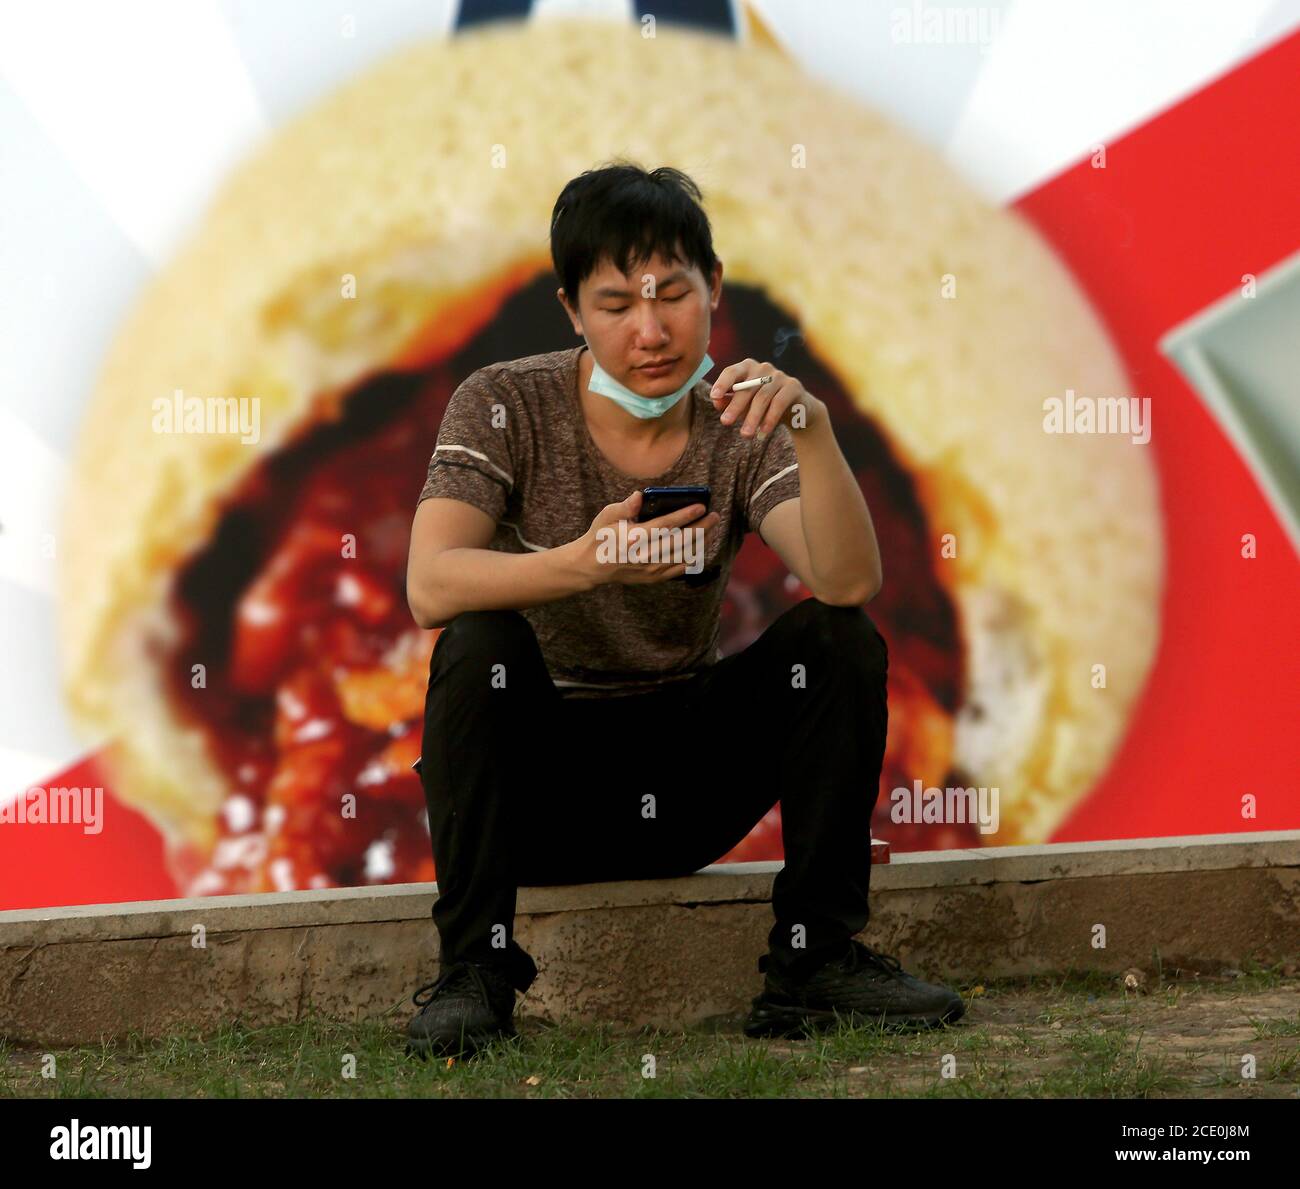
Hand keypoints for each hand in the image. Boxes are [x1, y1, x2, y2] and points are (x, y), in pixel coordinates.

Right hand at [570, 490, 720, 588]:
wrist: (592, 566)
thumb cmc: (601, 536)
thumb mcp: (607, 516)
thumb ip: (625, 506)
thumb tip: (641, 495)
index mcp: (633, 538)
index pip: (665, 525)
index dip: (685, 515)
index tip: (701, 506)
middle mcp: (644, 555)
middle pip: (680, 541)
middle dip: (701, 528)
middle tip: (714, 516)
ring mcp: (650, 569)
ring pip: (683, 556)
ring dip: (701, 542)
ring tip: (712, 529)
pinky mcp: (654, 578)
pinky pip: (680, 569)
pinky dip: (694, 558)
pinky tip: (702, 547)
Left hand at [709, 359, 825, 438]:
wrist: (796, 409)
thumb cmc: (762, 405)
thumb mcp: (744, 405)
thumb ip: (729, 402)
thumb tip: (716, 402)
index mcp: (746, 368)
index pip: (732, 372)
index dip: (722, 383)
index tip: (713, 397)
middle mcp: (763, 368)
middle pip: (746, 387)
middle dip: (735, 406)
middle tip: (725, 422)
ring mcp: (779, 376)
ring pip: (762, 397)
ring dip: (753, 417)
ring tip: (745, 434)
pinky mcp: (793, 386)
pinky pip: (779, 403)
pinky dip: (770, 418)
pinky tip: (763, 432)